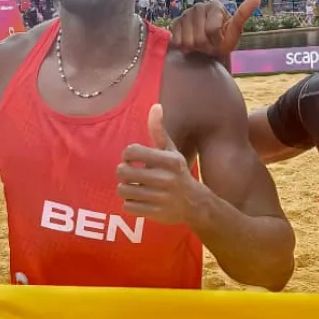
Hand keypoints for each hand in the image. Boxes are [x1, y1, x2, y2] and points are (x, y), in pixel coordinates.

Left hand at [117, 104, 205, 224]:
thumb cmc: (178, 172)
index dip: (127, 155)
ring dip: (125, 188)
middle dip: (123, 172)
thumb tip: (155, 106)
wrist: (195, 204)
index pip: (131, 151)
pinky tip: (139, 199)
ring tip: (134, 187)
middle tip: (130, 174)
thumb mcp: (171, 151)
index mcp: (168, 160)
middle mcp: (165, 178)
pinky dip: (130, 203)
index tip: (132, 159)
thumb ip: (159, 130)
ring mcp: (160, 197)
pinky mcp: (154, 212)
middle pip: (122, 172)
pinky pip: (127, 206)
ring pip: (123, 190)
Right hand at [170, 0, 260, 56]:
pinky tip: (189, 43)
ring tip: (200, 44)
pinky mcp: (175, 24)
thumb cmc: (224, 39)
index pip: (212, 30)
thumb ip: (244, 14)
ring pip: (187, 42)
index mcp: (214, 6)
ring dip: (195, 48)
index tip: (220, 41)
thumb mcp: (236, 31)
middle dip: (206, 46)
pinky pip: (177, 42)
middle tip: (209, 44)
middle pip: (199, 39)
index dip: (217, 42)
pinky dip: (184, 47)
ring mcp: (185, 14)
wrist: (209, 47)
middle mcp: (198, 6)